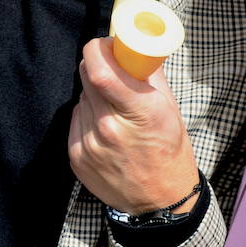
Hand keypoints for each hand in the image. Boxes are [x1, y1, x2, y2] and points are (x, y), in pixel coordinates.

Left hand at [69, 37, 199, 213]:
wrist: (159, 201)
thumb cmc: (168, 150)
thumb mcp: (169, 108)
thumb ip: (149, 74)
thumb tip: (132, 47)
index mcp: (138, 113)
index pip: (101, 71)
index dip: (98, 50)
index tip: (106, 45)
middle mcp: (109, 129)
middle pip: (87, 77)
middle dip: (98, 66)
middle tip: (112, 69)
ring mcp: (89, 145)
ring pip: (81, 97)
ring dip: (94, 94)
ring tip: (114, 109)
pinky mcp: (76, 157)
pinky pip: (76, 119)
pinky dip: (88, 116)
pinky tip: (105, 128)